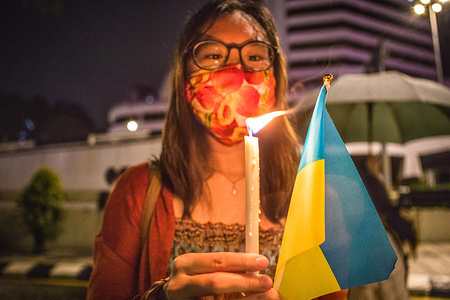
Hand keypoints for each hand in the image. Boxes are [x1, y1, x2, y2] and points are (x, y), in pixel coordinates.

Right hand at [164, 252, 280, 298]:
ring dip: (247, 299)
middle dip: (245, 282)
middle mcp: (179, 284)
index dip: (242, 261)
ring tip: (266, 295)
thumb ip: (227, 269)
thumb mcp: (205, 270)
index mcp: (185, 264)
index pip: (217, 261)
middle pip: (216, 282)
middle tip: (267, 281)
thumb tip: (258, 269)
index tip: (263, 261)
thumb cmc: (197, 283)